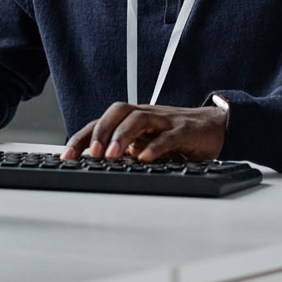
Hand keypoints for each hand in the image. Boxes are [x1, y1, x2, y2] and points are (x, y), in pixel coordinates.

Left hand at [60, 102, 226, 162]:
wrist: (215, 126)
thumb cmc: (176, 136)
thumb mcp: (146, 144)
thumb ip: (125, 152)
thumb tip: (95, 168)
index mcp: (132, 120)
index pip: (101, 123)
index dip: (81, 138)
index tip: (65, 158)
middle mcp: (146, 116)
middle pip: (117, 112)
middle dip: (99, 132)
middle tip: (89, 155)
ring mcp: (165, 121)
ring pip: (138, 119)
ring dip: (122, 136)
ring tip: (112, 155)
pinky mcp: (185, 131)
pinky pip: (168, 136)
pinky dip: (155, 147)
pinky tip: (145, 159)